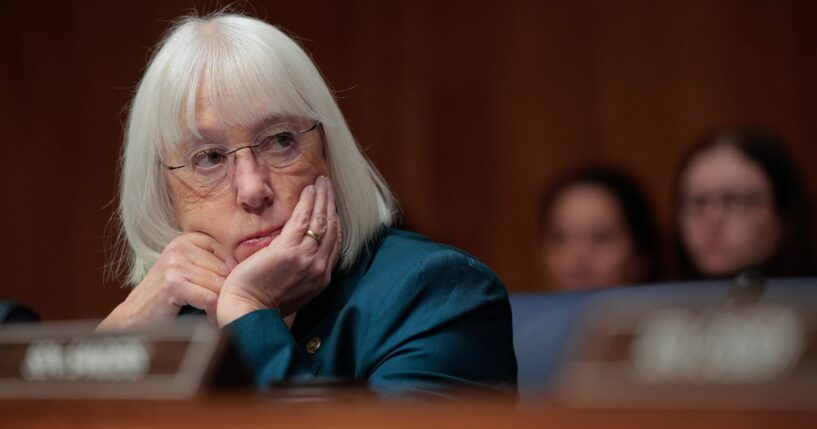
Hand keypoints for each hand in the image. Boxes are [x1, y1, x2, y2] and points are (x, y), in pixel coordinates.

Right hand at [97, 233, 233, 330]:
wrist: (135, 320)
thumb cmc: (169, 299)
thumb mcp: (191, 272)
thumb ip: (215, 264)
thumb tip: (252, 263)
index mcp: (187, 240)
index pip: (227, 252)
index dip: (230, 274)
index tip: (224, 290)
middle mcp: (180, 247)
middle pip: (225, 269)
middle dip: (225, 291)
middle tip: (219, 305)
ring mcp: (175, 264)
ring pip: (219, 285)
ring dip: (219, 304)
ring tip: (213, 313)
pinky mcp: (173, 283)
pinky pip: (210, 298)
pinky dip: (213, 312)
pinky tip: (208, 318)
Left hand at [216, 176, 341, 326]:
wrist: (248, 313)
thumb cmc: (262, 305)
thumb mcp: (292, 290)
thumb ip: (301, 271)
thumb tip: (299, 255)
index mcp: (321, 278)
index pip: (334, 243)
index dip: (334, 221)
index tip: (331, 206)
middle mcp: (319, 267)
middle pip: (332, 228)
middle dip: (331, 204)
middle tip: (329, 186)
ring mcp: (307, 258)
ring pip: (321, 220)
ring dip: (322, 197)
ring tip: (321, 182)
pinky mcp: (289, 250)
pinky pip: (303, 219)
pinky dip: (308, 202)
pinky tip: (308, 190)